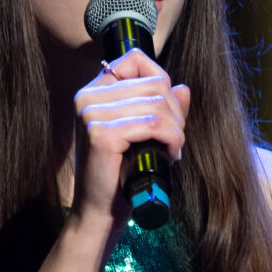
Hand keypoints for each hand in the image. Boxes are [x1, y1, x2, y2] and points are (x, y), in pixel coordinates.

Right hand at [71, 49, 189, 226]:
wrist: (100, 211)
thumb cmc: (121, 173)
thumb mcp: (143, 135)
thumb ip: (162, 109)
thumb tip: (184, 89)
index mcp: (93, 92)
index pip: (135, 60)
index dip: (161, 81)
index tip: (166, 112)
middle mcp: (87, 97)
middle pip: (153, 83)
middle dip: (174, 112)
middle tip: (175, 139)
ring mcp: (91, 114)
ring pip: (157, 104)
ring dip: (176, 129)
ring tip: (173, 149)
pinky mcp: (100, 134)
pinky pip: (152, 124)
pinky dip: (170, 139)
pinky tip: (170, 154)